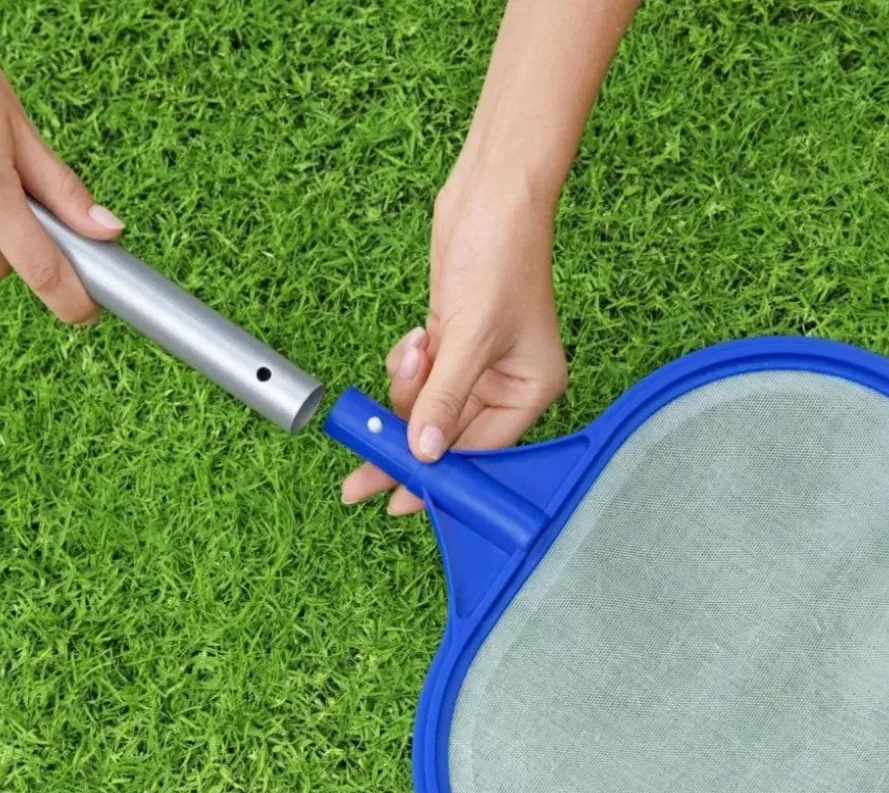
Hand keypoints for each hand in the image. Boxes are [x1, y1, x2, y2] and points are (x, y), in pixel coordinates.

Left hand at [341, 172, 568, 513]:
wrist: (488, 194)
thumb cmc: (500, 255)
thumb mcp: (469, 334)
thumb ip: (444, 398)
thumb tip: (423, 453)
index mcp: (531, 390)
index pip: (479, 452)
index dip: (438, 479)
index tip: (397, 501)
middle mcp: (506, 384)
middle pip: (446, 437)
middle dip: (404, 443)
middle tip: (358, 480)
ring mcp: (476, 366)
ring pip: (425, 407)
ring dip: (408, 387)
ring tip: (417, 349)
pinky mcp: (451, 345)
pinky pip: (417, 378)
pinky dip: (407, 365)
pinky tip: (417, 336)